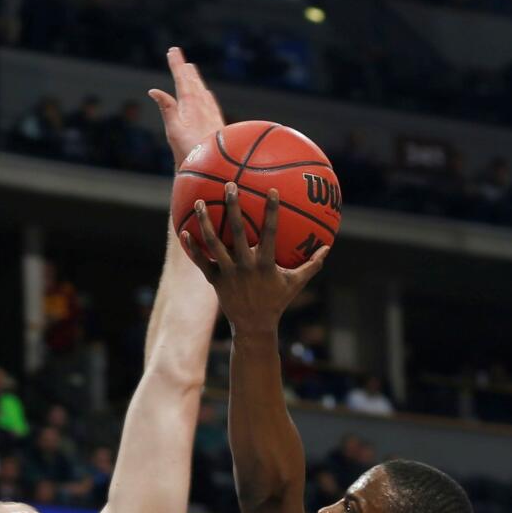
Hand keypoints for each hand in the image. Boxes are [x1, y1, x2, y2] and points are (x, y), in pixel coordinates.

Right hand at [150, 47, 224, 168]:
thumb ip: (166, 108)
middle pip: (192, 81)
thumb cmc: (190, 152)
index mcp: (191, 104)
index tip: (172, 51)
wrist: (214, 167)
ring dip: (194, 78)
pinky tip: (206, 93)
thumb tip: (154, 91)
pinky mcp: (216, 122)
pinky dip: (204, 92)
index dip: (176, 64)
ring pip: (201, 89)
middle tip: (177, 54)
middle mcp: (203, 105)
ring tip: (190, 68)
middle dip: (183, 67)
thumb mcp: (173, 131)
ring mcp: (211, 113)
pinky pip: (209, 101)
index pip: (182, 79)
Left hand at [182, 183, 328, 332]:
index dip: (271, 211)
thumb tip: (328, 247)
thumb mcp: (296, 284)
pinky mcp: (215, 280)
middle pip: (237, 232)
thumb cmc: (276, 302)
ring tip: (200, 202)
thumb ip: (312, 265)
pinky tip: (183, 231)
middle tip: (229, 185)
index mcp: (265, 264)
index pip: (270, 233)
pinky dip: (192, 247)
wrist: (253, 327)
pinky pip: (201, 261)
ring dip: (206, 222)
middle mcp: (245, 266)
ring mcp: (228, 273)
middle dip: (233, 207)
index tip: (271, 190)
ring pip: (214, 244)